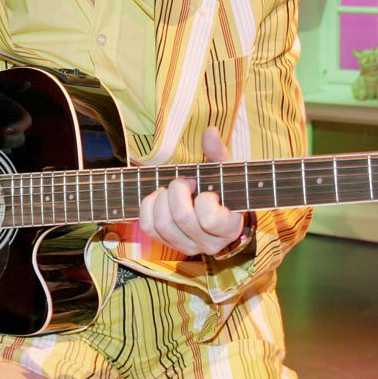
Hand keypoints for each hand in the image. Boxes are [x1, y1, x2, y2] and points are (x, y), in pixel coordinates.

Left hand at [138, 127, 245, 255]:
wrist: (217, 213)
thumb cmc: (222, 190)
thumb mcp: (225, 172)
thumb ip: (218, 153)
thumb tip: (210, 132)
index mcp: (229, 228)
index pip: (209, 219)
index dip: (203, 198)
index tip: (206, 189)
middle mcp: (209, 244)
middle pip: (181, 217)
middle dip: (177, 190)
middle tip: (185, 181)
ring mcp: (188, 247)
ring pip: (162, 224)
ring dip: (162, 198)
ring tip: (171, 189)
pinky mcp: (168, 244)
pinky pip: (148, 227)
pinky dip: (148, 207)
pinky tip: (159, 196)